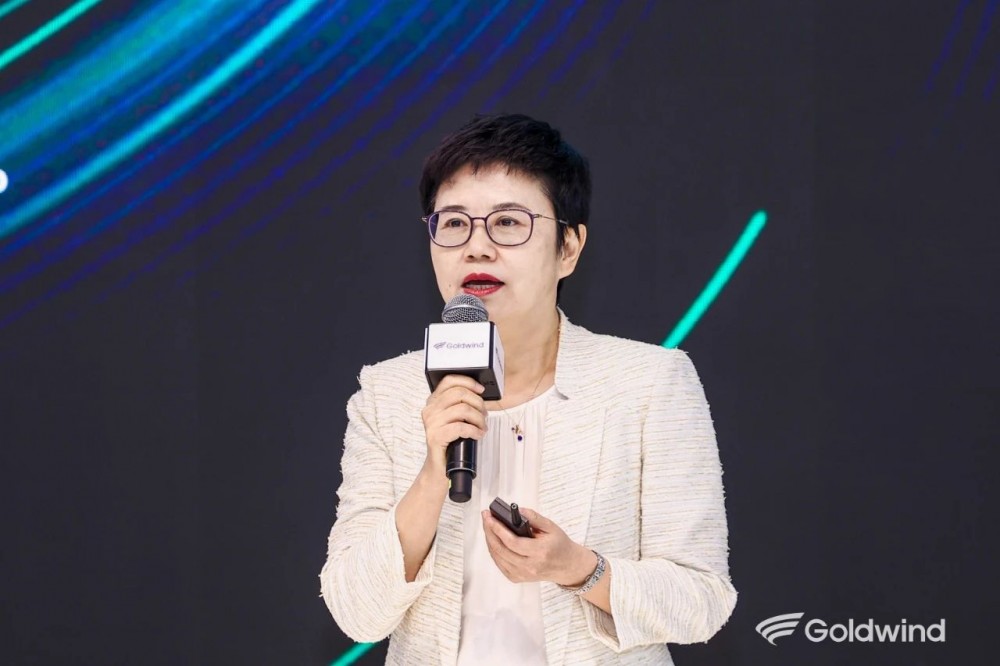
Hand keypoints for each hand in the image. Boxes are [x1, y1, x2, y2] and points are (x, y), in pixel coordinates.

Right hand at [421, 375, 486, 471]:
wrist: (439, 467)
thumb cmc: (450, 442)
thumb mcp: (454, 419)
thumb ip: (460, 405)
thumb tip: (479, 395)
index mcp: (433, 402)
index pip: (449, 380)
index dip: (468, 382)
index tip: (481, 390)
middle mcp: (430, 410)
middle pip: (459, 394)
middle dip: (478, 403)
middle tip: (484, 414)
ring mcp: (431, 423)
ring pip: (462, 409)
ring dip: (478, 418)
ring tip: (482, 427)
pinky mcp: (435, 437)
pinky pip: (461, 427)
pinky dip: (474, 430)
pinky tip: (478, 435)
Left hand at [481, 507, 595, 586]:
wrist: (567, 565)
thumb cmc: (559, 545)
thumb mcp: (551, 527)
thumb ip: (534, 517)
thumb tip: (517, 510)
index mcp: (540, 552)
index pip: (513, 542)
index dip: (498, 529)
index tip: (490, 517)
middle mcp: (530, 566)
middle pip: (501, 549)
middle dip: (490, 531)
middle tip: (486, 518)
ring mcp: (522, 574)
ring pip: (498, 557)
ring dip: (489, 540)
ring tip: (488, 526)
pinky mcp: (517, 578)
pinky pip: (499, 564)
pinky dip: (494, 551)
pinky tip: (493, 540)